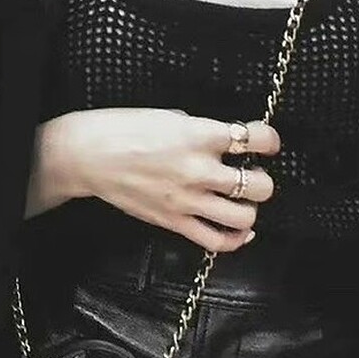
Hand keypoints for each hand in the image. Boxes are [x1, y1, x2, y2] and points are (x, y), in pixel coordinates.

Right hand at [39, 108, 279, 251]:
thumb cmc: (124, 129)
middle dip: (262, 179)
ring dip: (250, 208)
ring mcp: (188, 200)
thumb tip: (227, 141)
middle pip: (258, 185)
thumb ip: (203, 131)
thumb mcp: (171, 116)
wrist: (88, 155)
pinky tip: (238, 229)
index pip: (255, 139)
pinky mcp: (174, 222)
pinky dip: (235, 238)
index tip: (266, 142)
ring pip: (244, 217)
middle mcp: (199, 170)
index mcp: (199, 135)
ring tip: (242, 199)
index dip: (269, 140)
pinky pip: (216, 241)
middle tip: (252, 173)